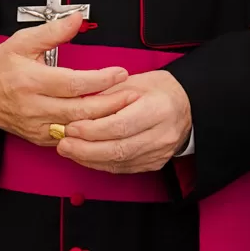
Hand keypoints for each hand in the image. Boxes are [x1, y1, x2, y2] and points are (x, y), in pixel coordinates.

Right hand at [0, 13, 132, 145]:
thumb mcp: (21, 42)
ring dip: (103, 120)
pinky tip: (105, 123)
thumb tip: (77, 19)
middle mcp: (35, 107)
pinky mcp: (39, 138)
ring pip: (77, 128)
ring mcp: (37, 126)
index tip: (120, 73)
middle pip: (80, 111)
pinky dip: (88, 132)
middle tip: (132, 94)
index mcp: (31, 81)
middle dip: (110, 104)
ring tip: (125, 108)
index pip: (73, 84)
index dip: (100, 80)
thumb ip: (52, 32)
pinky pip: (69, 138)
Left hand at [56, 69, 192, 174]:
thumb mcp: (133, 82)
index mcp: (159, 109)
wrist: (186, 105)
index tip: (72, 127)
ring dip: (89, 158)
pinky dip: (101, 163)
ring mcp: (159, 153)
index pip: (121, 125)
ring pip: (119, 162)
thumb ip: (105, 95)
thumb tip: (76, 107)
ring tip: (68, 150)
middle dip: (86, 148)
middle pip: (118, 149)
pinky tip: (85, 156)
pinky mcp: (154, 164)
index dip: (93, 130)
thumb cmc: (158, 90)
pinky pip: (123, 168)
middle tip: (63, 143)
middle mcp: (162, 134)